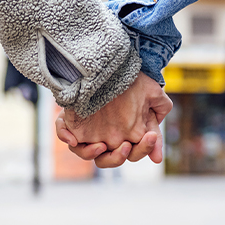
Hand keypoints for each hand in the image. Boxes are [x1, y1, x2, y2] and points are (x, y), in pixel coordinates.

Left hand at [56, 72, 171, 167]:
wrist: (114, 64)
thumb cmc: (134, 80)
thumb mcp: (153, 94)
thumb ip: (160, 114)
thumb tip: (158, 155)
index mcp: (127, 136)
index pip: (134, 153)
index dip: (143, 148)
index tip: (151, 136)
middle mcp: (107, 138)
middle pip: (110, 160)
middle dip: (118, 157)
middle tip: (126, 145)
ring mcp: (89, 131)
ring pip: (85, 153)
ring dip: (91, 153)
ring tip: (100, 145)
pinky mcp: (73, 119)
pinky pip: (64, 133)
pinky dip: (65, 136)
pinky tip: (72, 137)